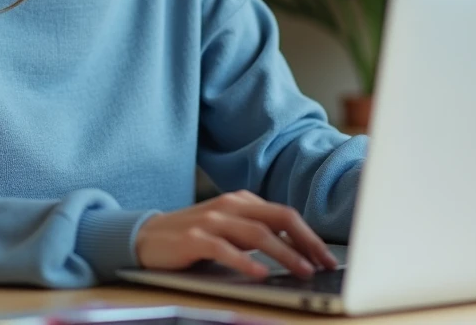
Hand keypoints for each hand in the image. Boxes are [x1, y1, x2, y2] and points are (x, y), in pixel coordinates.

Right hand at [134, 190, 339, 278]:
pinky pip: (224, 249)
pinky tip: (260, 273)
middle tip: (324, 264)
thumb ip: (257, 232)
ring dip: (284, 253)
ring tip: (303, 271)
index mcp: (243, 201)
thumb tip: (297, 251)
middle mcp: (230, 205)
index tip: (327, 258)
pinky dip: (244, 261)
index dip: (310, 236)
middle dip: (306, 242)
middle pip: (278, 218)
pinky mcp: (194, 238)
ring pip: (257, 233)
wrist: (147, 236)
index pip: (285, 215)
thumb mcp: (230, 229)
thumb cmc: (194, 236)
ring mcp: (212, 220)